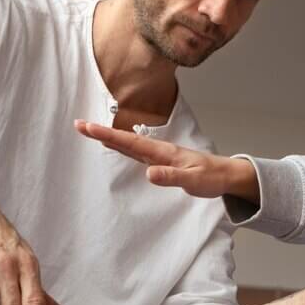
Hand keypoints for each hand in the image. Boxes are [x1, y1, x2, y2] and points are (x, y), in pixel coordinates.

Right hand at [75, 120, 257, 201]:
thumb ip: (172, 177)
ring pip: (129, 144)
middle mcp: (158, 151)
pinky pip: (136, 152)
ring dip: (109, 138)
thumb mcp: (193, 180)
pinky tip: (115, 145)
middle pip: (125, 140)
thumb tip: (149, 173)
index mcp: (163, 153)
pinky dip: (122, 147)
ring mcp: (159, 155)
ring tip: (90, 131)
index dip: (108, 135)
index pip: (130, 143)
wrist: (225, 174)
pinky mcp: (161, 162)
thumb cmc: (211, 177)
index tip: (88, 127)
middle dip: (102, 132)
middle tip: (79, 124)